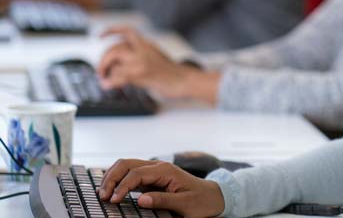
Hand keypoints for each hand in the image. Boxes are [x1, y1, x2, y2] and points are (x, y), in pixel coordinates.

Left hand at [97, 26, 220, 102]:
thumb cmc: (171, 73)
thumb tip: (120, 63)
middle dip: (103, 59)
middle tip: (101, 70)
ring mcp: (141, 61)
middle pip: (115, 47)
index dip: (111, 30)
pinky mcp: (140, 74)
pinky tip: (108, 85)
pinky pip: (117, 76)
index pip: (127, 31)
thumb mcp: (156, 56)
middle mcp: (143, 50)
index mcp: (147, 45)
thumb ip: (140, 55)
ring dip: (104, 69)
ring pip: (114, 59)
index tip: (100, 36)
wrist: (184, 81)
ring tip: (104, 78)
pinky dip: (109, 82)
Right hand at [98, 159, 224, 217]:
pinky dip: (119, 179)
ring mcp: (155, 171)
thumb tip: (141, 199)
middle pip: (127, 164)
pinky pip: (131, 173)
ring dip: (113, 176)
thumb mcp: (185, 204)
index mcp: (166, 171)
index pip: (136, 173)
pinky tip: (113, 190)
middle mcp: (159, 167)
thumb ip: (163, 200)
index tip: (114, 200)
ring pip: (127, 165)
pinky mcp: (152, 178)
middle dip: (112, 177)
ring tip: (104, 193)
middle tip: (102, 196)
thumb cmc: (202, 200)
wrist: (214, 196)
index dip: (122, 186)